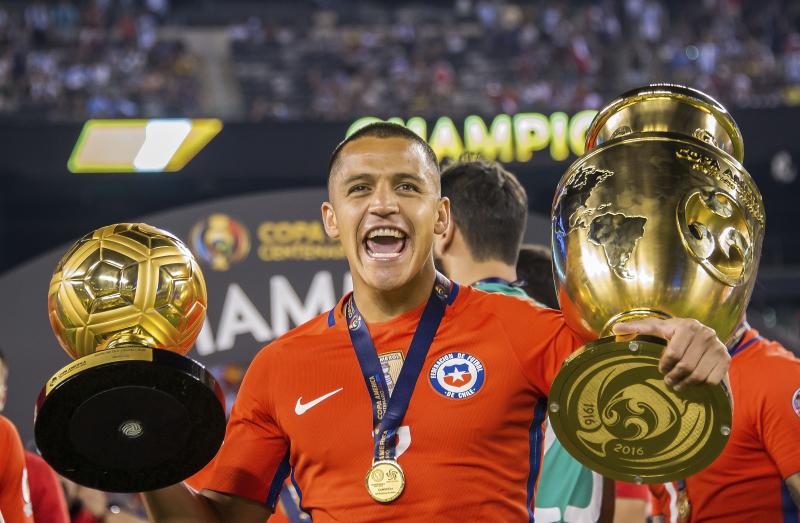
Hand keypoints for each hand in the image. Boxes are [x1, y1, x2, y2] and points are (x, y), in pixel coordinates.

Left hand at [612, 317, 729, 391]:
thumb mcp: (657, 328)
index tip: (660, 369)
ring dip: (686, 384)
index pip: (673, 353)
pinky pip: (713, 380)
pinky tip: (693, 382)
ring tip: (677, 385)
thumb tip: (615, 329)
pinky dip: (701, 385)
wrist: (701, 336)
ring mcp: (718, 347)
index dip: (664, 365)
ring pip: (699, 375)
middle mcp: (706, 334)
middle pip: (686, 366)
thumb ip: (638, 327)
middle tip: (667, 381)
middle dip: (674, 377)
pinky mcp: (726, 358)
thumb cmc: (674, 333)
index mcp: (687, 326)